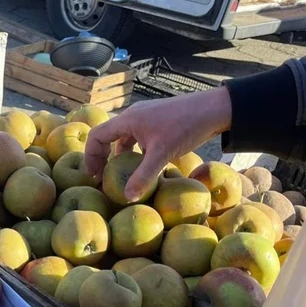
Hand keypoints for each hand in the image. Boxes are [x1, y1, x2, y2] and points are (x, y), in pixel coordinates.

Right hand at [84, 87, 232, 201]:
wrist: (215, 109)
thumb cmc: (186, 127)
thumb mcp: (162, 154)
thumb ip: (143, 176)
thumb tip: (127, 197)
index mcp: (128, 120)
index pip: (96, 136)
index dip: (90, 157)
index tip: (93, 176)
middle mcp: (133, 116)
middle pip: (107, 136)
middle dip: (102, 158)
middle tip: (102, 178)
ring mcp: (145, 118)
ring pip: (123, 138)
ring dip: (118, 156)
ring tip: (120, 174)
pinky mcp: (157, 122)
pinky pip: (137, 137)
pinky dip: (134, 152)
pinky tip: (143, 165)